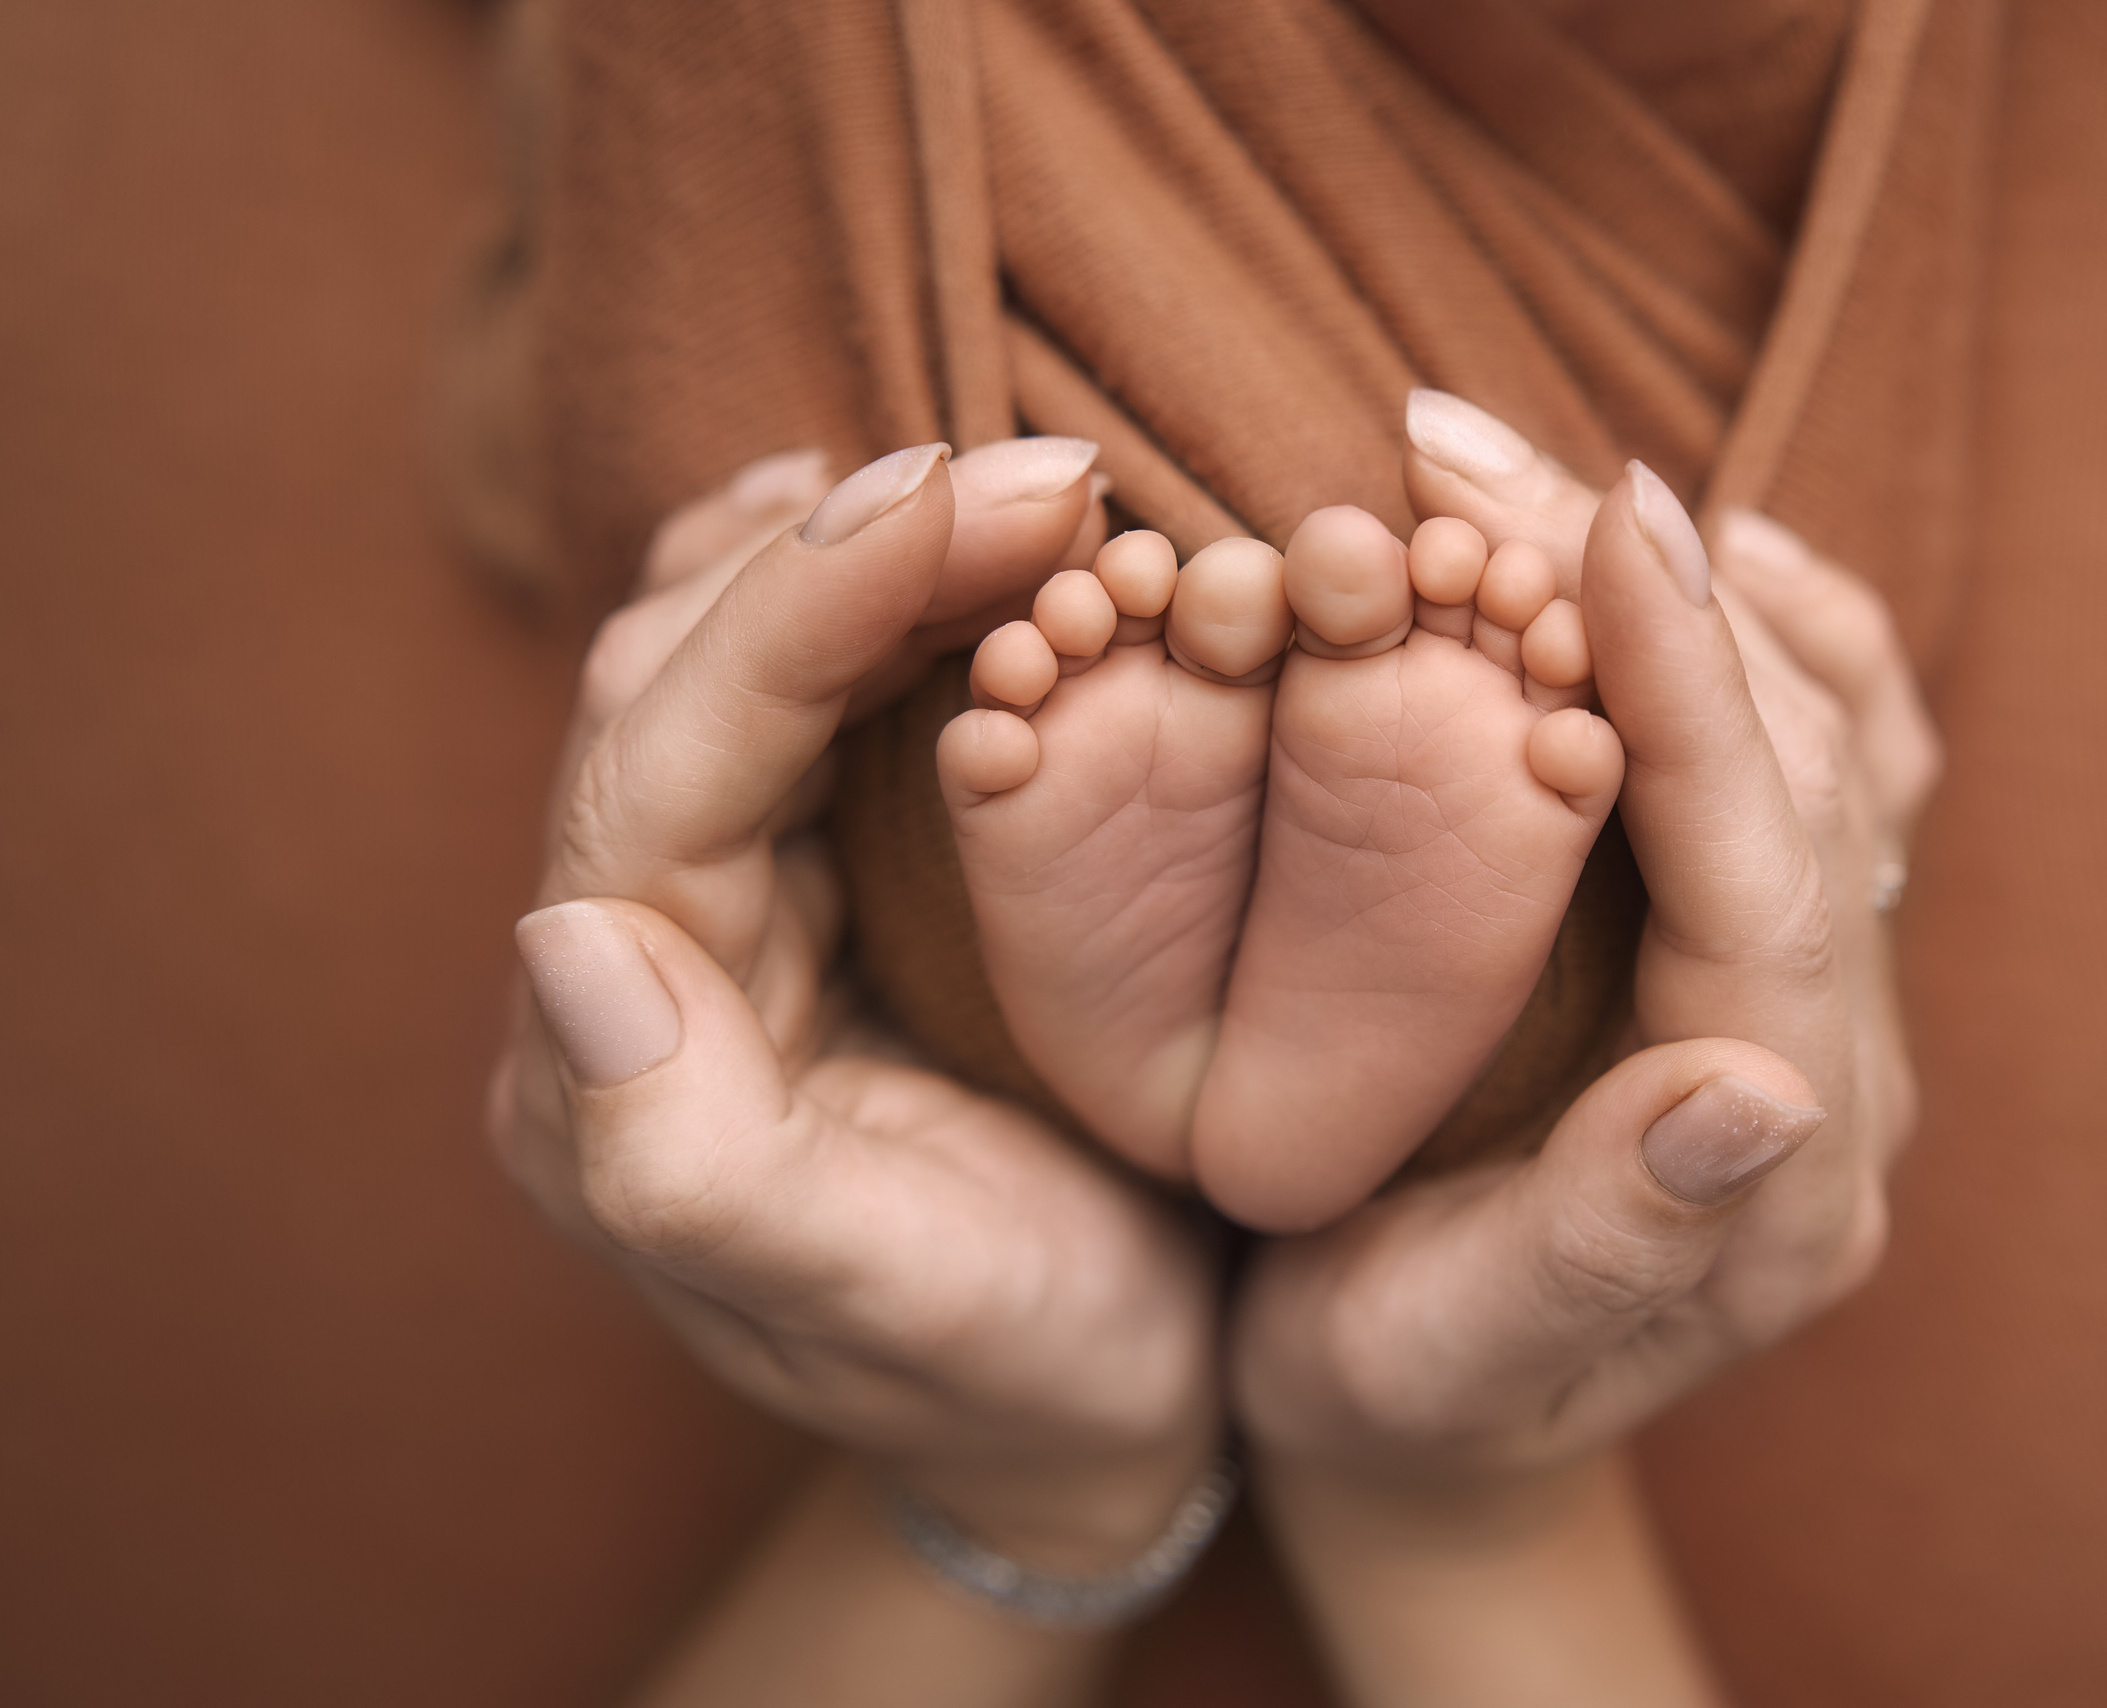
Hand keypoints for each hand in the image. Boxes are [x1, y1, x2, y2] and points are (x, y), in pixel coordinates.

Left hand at [489, 439, 1219, 1568]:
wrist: (1089, 1430)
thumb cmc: (1010, 1373)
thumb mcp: (881, 1297)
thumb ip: (693, 1155)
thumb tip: (565, 938)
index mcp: (615, 1061)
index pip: (666, 765)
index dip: (806, 602)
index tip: (979, 487)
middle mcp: (634, 968)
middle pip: (676, 680)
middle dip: (847, 545)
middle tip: (1051, 470)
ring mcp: (715, 926)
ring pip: (726, 668)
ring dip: (854, 551)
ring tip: (1010, 482)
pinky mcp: (803, 903)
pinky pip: (799, 707)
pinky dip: (861, 601)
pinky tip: (924, 539)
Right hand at [1230, 461, 1867, 1707]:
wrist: (1432, 1426)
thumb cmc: (1399, 1396)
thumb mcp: (1447, 1355)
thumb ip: (1598, 1243)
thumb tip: (1756, 1094)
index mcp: (1779, 1179)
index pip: (1763, 884)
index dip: (1691, 685)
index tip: (1598, 511)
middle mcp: (1839, 1073)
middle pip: (1797, 774)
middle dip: (1647, 588)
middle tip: (1465, 448)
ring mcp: (1828, 1003)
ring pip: (1828, 737)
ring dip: (1690, 576)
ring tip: (1512, 463)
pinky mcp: (1780, 955)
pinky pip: (1835, 757)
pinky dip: (1775, 630)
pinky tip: (1685, 543)